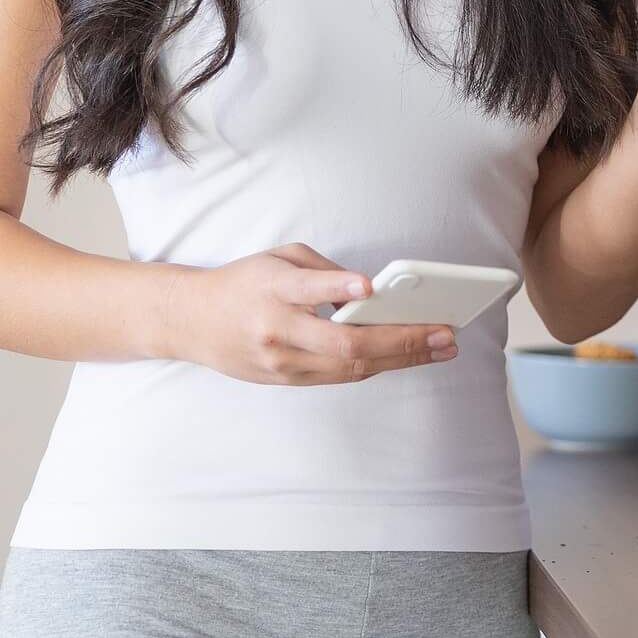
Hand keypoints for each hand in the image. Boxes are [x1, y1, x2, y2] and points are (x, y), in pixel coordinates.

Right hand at [158, 242, 456, 383]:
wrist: (192, 322)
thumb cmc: (245, 282)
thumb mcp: (279, 258)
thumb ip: (323, 272)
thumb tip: (373, 292)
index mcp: (271, 289)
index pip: (305, 289)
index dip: (337, 287)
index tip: (369, 285)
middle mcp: (276, 330)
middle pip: (344, 343)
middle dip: (401, 340)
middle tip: (444, 333)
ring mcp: (282, 362)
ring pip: (350, 368)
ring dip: (402, 359)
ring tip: (441, 348)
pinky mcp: (287, 380)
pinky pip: (341, 376)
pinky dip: (378, 365)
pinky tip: (410, 355)